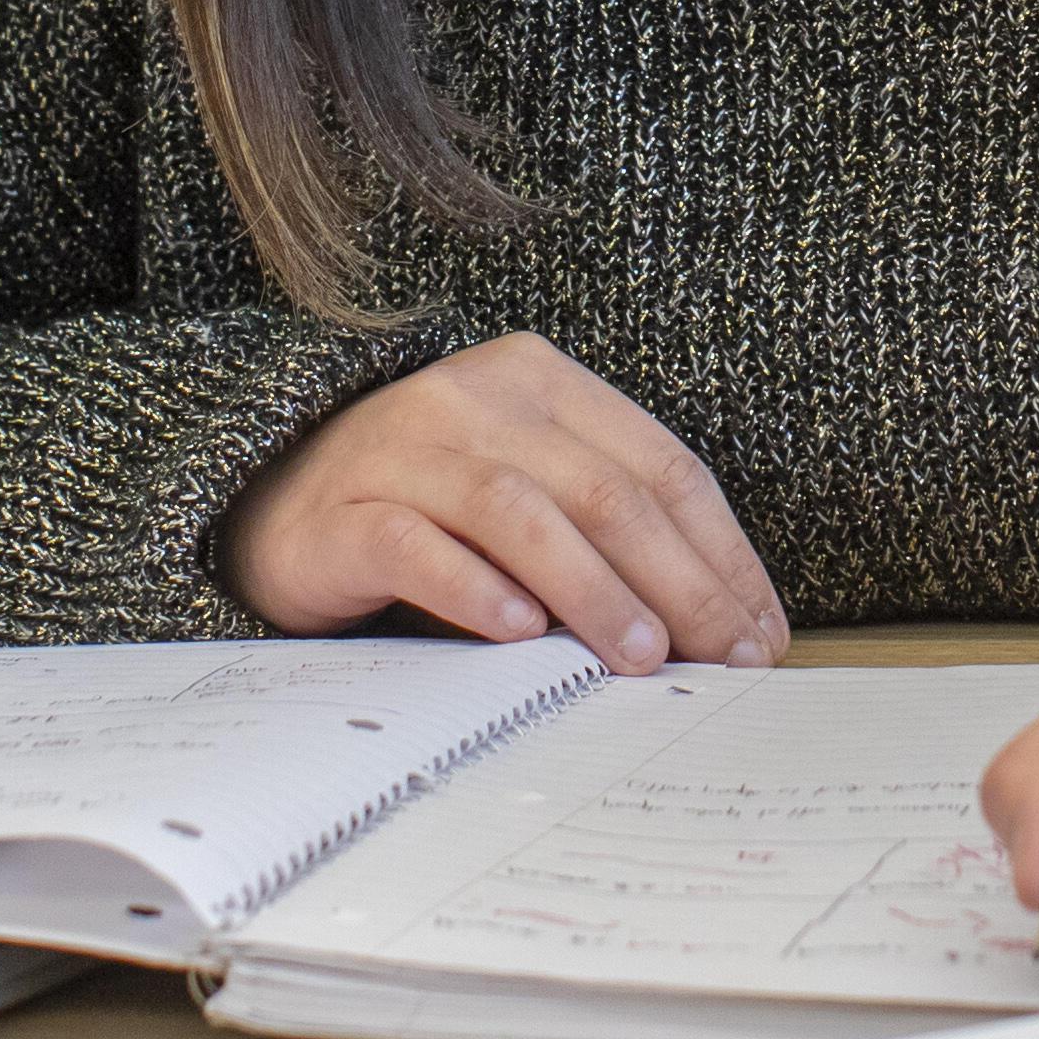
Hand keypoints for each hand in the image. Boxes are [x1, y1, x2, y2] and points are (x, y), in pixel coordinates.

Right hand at [226, 336, 785, 674]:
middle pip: (605, 490)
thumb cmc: (431, 512)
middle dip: (680, 582)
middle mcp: (476, 397)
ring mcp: (405, 447)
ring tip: (641, 656)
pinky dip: (475, 589)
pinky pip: (419, 546)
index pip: (661, 465)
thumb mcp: (531, 499)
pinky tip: (518, 634)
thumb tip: (719, 630)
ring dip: (593, 590)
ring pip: (522, 512)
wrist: (276, 505)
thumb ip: (608, 536)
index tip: (762, 632)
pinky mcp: (348, 510)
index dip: (722, 552)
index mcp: (541, 380)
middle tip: (725, 658)